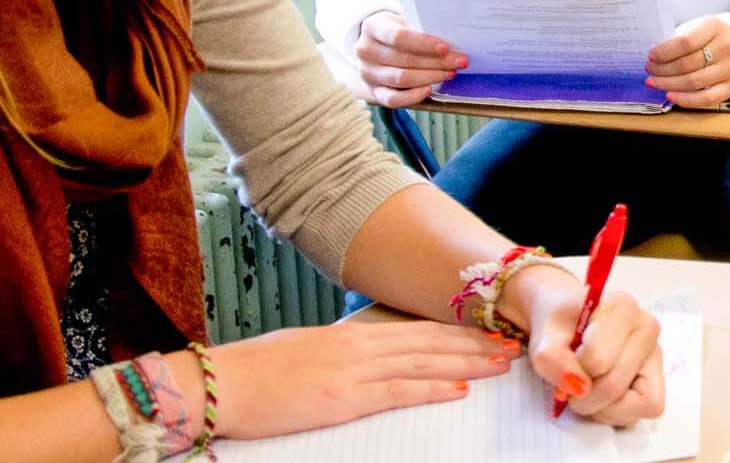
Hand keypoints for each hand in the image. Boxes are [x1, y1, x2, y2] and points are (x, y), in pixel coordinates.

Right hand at [187, 321, 519, 440]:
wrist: (217, 382)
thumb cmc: (255, 374)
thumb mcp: (307, 354)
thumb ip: (342, 355)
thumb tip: (369, 358)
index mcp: (350, 336)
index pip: (416, 330)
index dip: (456, 332)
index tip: (487, 332)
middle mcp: (357, 347)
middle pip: (430, 341)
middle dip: (474, 343)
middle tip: (512, 343)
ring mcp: (351, 370)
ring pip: (423, 360)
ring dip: (467, 361)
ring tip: (501, 361)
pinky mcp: (341, 398)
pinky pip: (397, 391)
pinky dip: (432, 387)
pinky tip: (460, 387)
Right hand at [355, 12, 462, 107]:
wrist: (376, 45)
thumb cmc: (398, 30)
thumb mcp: (404, 20)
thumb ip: (420, 26)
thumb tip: (452, 36)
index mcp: (372, 27)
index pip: (398, 36)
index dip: (423, 43)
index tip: (445, 48)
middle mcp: (365, 50)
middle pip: (404, 59)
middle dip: (436, 62)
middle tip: (460, 61)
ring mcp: (367, 73)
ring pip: (402, 79)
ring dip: (430, 77)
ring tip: (450, 73)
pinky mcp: (373, 91)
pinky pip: (393, 99)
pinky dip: (413, 96)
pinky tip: (429, 89)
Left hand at [514, 266, 666, 425]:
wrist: (567, 320)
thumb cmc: (559, 324)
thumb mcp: (543, 335)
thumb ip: (552, 358)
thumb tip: (578, 387)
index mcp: (622, 308)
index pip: (598, 360)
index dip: (574, 370)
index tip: (567, 360)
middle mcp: (647, 328)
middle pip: (615, 386)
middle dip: (585, 396)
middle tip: (570, 386)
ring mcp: (655, 354)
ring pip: (639, 403)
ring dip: (603, 407)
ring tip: (589, 388)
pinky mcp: (656, 377)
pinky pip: (647, 409)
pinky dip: (618, 412)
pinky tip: (603, 394)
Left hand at [645, 16, 729, 108]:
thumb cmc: (711, 38)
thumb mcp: (698, 28)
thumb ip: (679, 40)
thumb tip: (653, 58)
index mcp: (714, 27)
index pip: (685, 42)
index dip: (664, 52)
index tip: (651, 56)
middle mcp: (726, 47)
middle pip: (687, 64)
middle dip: (662, 70)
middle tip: (650, 71)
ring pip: (694, 82)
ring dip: (669, 85)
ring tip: (655, 82)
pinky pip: (707, 98)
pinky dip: (686, 100)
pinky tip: (671, 96)